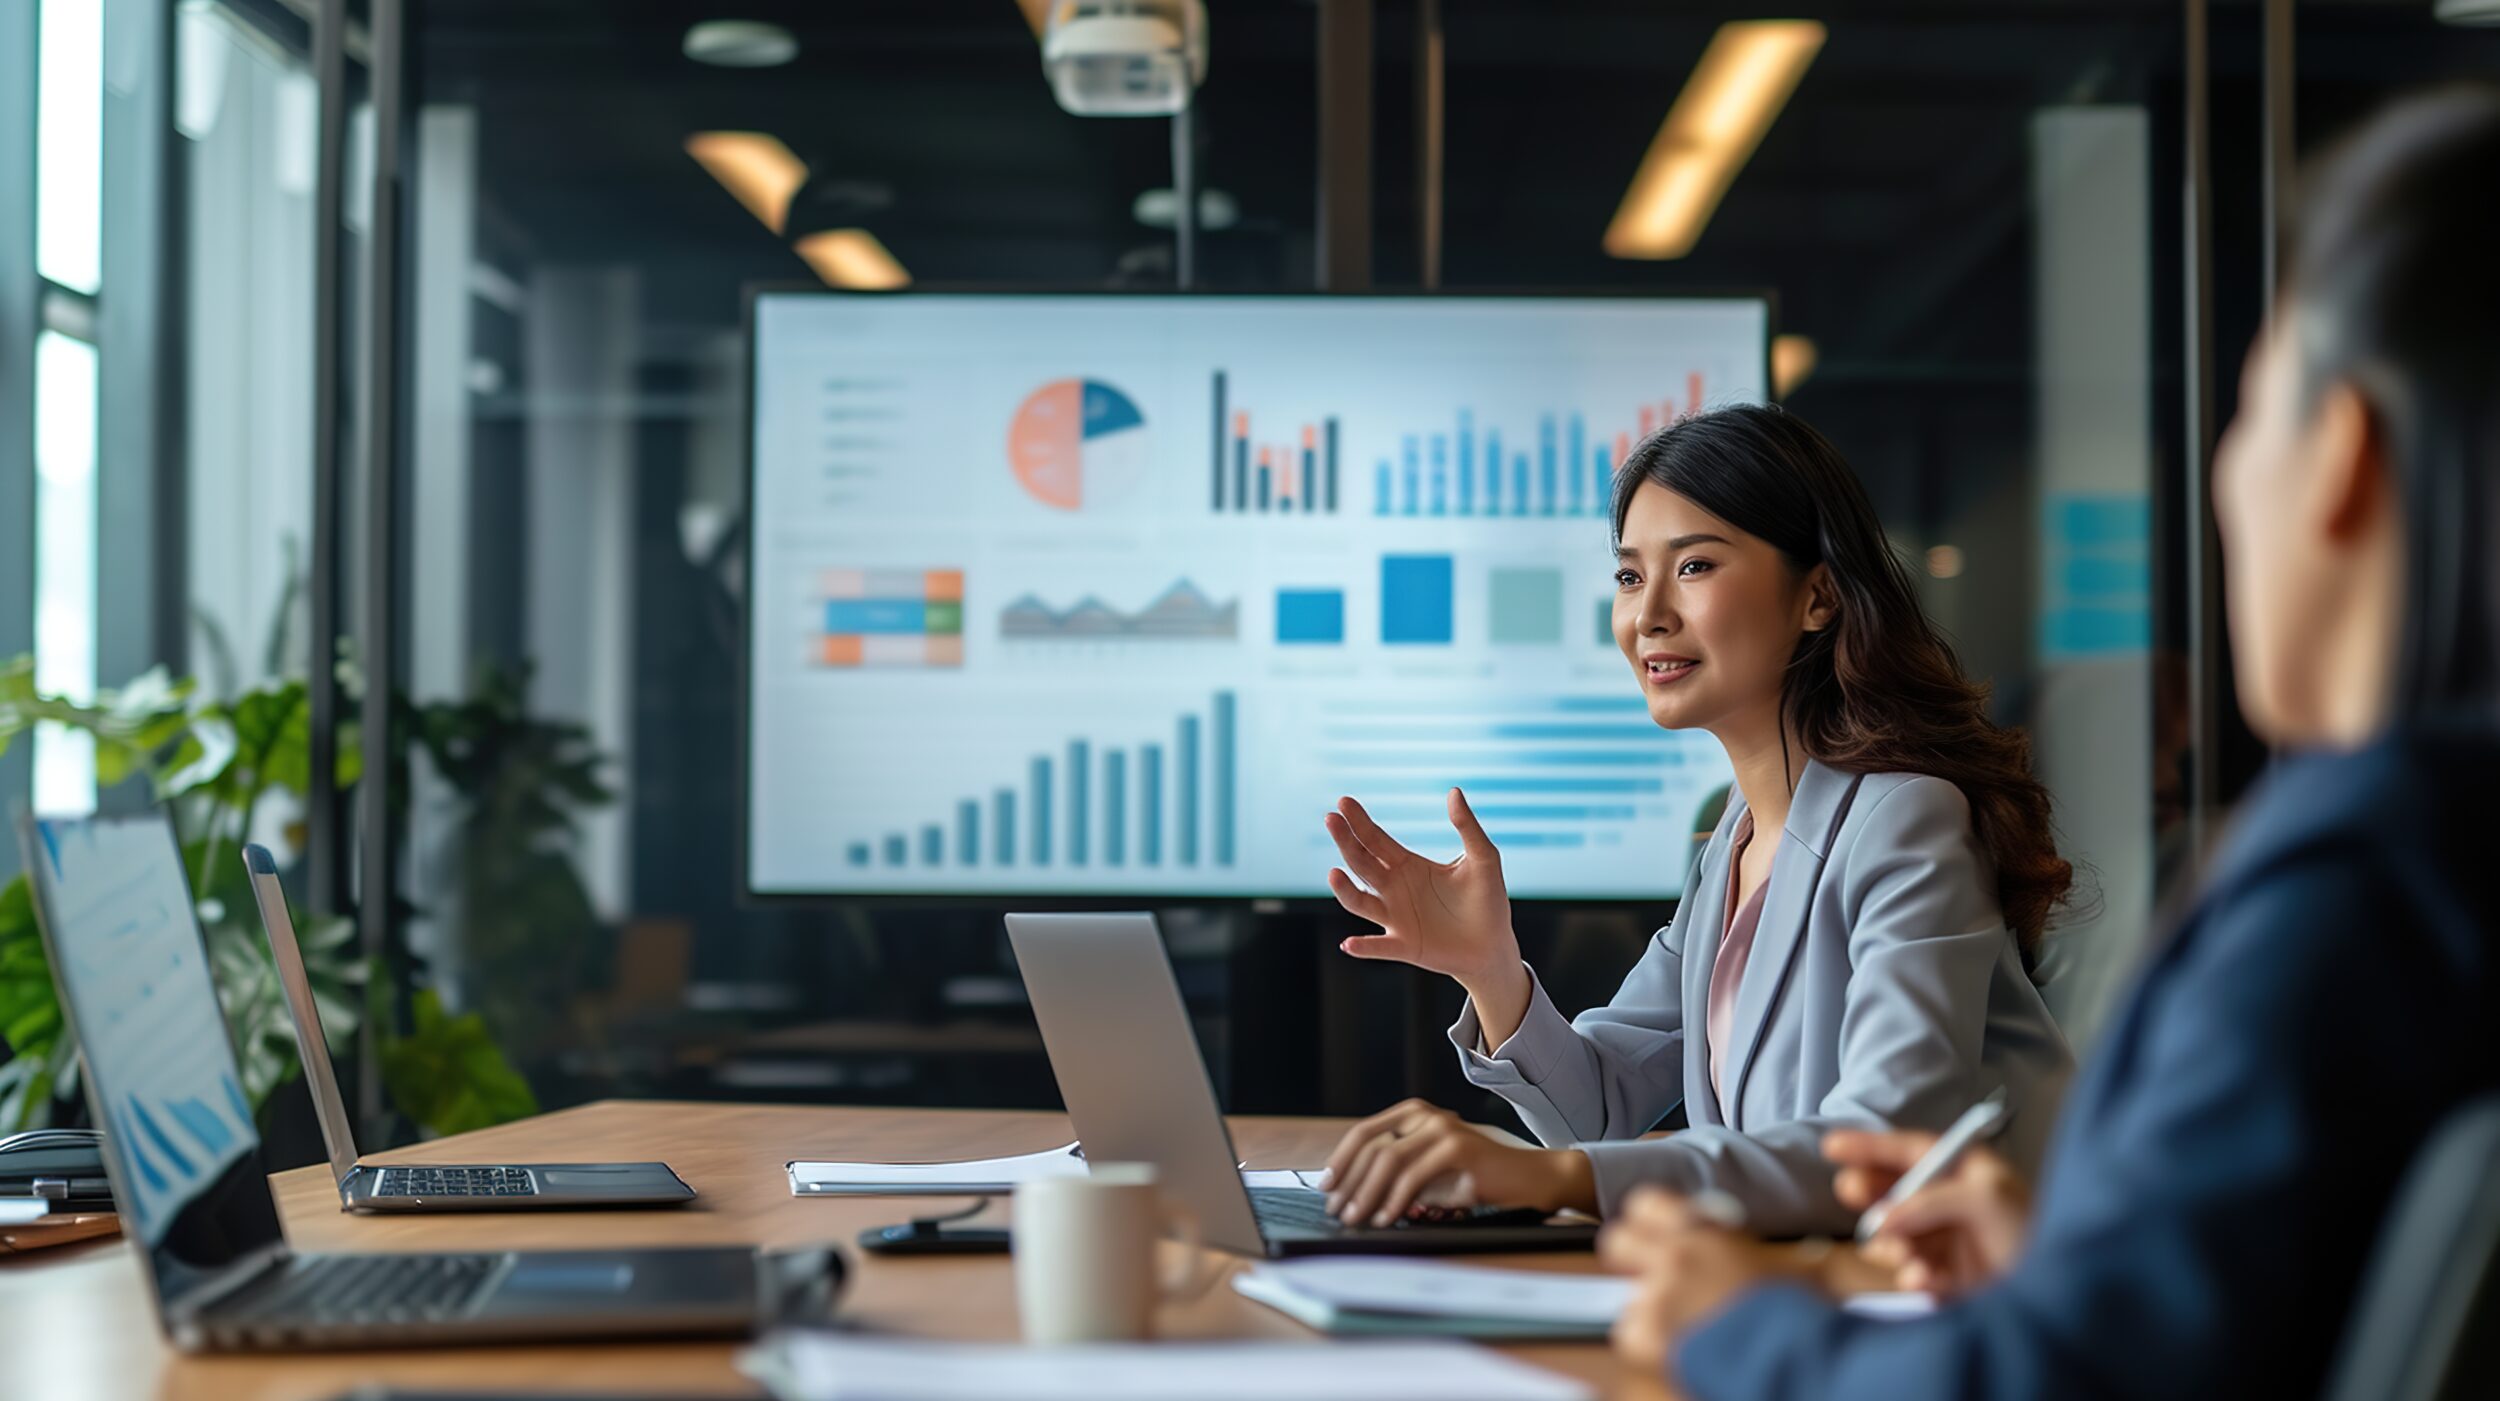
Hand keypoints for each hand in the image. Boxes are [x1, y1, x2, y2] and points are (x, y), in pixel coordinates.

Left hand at [1319, 1100, 1594, 1224]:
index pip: (1364, 1133)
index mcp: (1414, 1114)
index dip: (1341, 1161)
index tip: (1325, 1188)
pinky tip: (1386, 1218)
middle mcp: (1425, 1114)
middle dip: (1349, 1182)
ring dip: (1367, 1194)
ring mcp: (1442, 1127)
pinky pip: (1414, 1176)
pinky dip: (1395, 1200)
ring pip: (1389, 1159)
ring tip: (1356, 1219)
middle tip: (1337, 1211)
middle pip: (1372, 1146)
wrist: (1528, 1178)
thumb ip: (1398, 1175)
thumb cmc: (1477, 1179)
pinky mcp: (1458, 1147)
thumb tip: (1353, 1195)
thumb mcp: (1430, 1173)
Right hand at [1324, 788, 1520, 990]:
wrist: (1493, 945)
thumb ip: (1468, 827)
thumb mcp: (1483, 859)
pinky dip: (1364, 946)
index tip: (1343, 802)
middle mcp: (1394, 890)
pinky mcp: (1405, 946)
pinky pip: (1380, 947)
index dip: (1360, 822)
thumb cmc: (1488, 900)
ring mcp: (1395, 919)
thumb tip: (1454, 791)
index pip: (1376, 840)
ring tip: (1335, 874)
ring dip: (1346, 890)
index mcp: (1408, 866)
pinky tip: (1350, 944)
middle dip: (1346, 841)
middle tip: (1331, 819)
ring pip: (1360, 903)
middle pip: (1361, 863)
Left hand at [1599, 1188, 1794, 1378]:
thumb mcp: (1783, 1264)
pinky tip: (1678, 1346)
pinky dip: (1648, 1342)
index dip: (1646, 1219)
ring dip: (1649, 1307)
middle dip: (1627, 1254)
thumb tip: (1782, 1249)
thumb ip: (1753, 1251)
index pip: (1646, 1203)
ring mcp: (1656, 1295)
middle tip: (1648, 1272)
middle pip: (1617, 1239)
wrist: (1786, 1354)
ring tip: (1681, 1322)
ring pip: (1629, 1293)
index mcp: (1702, 1232)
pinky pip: (1629, 1333)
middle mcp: (1672, 1257)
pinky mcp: (1647, 1335)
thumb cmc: (1792, 1309)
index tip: (1652, 1230)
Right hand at [1824, 1129, 2031, 1297]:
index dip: (1871, 1146)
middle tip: (1852, 1194)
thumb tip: (1882, 1219)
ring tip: (1907, 1257)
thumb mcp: (1986, 1200)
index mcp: (1965, 1172)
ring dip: (1895, 1244)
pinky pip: (1912, 1272)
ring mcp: (1946, 1240)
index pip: (1910, 1150)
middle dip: (1871, 1193)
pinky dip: (1913, 1276)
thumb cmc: (2032, 1231)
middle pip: (1893, 1190)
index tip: (1830, 1146)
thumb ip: (1930, 1202)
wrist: (2062, 1297)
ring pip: (1895, 1235)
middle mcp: (1950, 1202)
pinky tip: (1923, 1282)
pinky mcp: (1947, 1278)